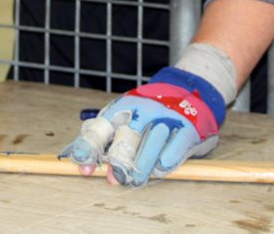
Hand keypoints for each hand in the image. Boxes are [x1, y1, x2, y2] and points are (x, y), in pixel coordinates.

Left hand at [61, 67, 223, 185]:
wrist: (189, 93)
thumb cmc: (150, 114)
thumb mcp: (126, 117)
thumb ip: (106, 141)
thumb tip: (87, 168)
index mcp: (124, 106)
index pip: (101, 128)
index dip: (90, 149)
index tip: (85, 169)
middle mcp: (144, 109)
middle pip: (126, 141)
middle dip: (118, 164)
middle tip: (115, 179)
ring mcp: (167, 118)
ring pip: (149, 150)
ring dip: (141, 171)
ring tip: (136, 180)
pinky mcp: (187, 129)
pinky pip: (172, 153)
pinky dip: (163, 165)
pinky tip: (159, 166)